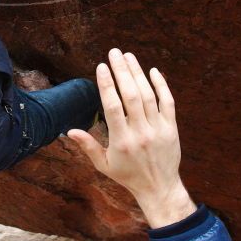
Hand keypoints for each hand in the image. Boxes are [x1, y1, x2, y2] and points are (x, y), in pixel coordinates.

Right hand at [67, 49, 195, 227]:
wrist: (159, 188)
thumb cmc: (128, 175)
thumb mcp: (104, 165)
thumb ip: (88, 146)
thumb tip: (69, 131)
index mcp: (121, 141)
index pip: (113, 107)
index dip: (107, 85)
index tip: (101, 67)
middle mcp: (140, 132)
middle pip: (131, 95)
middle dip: (122, 71)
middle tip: (114, 53)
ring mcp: (158, 129)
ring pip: (149, 95)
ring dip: (138, 73)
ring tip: (128, 56)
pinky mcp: (171, 128)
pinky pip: (168, 102)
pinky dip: (161, 85)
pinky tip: (152, 71)